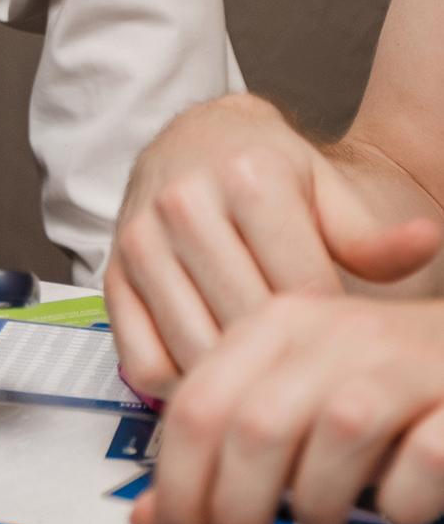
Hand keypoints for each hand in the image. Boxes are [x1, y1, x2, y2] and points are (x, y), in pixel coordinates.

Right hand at [106, 95, 440, 397]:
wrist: (195, 138)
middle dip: (285, 366)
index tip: (343, 353)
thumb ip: (371, 235)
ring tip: (265, 383)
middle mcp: (184, 203)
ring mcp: (140, 239)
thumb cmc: (266, 171)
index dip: (331, 338)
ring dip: (233, 383)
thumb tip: (426, 242)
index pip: (302, 295)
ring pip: (194, 351)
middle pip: (247, 328)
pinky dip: (181, 385)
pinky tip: (214, 372)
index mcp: (249, 178)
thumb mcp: (327, 191)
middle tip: (309, 383)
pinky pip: (144, 363)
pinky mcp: (110, 273)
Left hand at [132, 295, 443, 523]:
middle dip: (235, 510)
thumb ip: (220, 449)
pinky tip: (396, 504)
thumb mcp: (288, 400)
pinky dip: (402, 500)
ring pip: (335, 435)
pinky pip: (422, 461)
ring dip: (318, 502)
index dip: (176, 488)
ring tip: (318, 522)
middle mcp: (332, 334)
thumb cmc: (375, 383)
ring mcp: (399, 363)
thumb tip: (145, 520)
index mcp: (277, 327)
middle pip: (256, 427)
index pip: (197, 406)